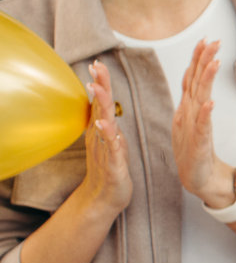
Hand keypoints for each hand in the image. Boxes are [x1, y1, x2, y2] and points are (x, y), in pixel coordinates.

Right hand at [75, 60, 131, 219]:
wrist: (104, 199)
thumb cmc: (110, 170)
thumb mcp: (110, 143)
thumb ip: (108, 126)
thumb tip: (106, 110)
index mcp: (102, 131)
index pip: (101, 103)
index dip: (100, 83)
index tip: (98, 64)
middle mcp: (100, 138)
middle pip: (99, 107)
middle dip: (99, 86)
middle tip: (96, 66)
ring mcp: (104, 150)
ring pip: (102, 124)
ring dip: (100, 106)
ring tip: (96, 88)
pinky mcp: (112, 165)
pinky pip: (110, 148)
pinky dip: (108, 136)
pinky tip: (105, 125)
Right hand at [172, 40, 233, 208]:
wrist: (198, 178)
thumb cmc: (196, 148)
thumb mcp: (196, 118)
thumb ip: (196, 96)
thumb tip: (199, 74)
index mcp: (188, 107)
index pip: (192, 78)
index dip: (198, 59)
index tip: (206, 39)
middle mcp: (188, 114)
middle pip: (195, 83)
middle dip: (202, 61)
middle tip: (211, 41)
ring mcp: (192, 128)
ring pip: (198, 100)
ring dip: (204, 81)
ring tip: (213, 63)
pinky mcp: (198, 144)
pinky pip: (201, 128)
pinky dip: (205, 115)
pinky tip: (209, 103)